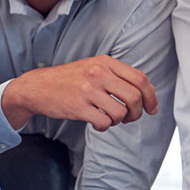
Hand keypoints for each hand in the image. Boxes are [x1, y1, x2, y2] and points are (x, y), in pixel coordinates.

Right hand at [7, 57, 157, 131]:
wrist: (37, 86)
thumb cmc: (69, 79)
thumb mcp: (94, 68)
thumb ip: (119, 76)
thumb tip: (149, 92)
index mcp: (105, 62)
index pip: (140, 79)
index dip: (151, 97)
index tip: (151, 109)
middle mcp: (98, 73)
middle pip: (134, 97)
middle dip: (137, 113)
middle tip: (129, 118)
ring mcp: (87, 89)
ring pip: (120, 113)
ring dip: (119, 121)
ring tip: (109, 119)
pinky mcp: (77, 106)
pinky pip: (103, 122)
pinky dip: (104, 127)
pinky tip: (97, 123)